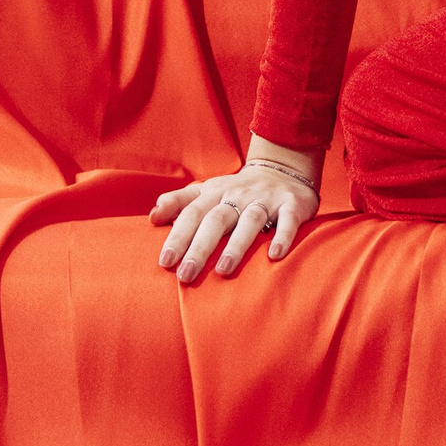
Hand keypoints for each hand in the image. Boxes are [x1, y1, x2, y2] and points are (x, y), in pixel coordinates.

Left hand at [150, 148, 320, 283]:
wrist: (283, 170)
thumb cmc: (237, 190)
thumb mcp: (207, 191)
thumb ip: (179, 202)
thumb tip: (153, 216)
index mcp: (215, 192)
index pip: (192, 214)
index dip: (178, 236)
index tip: (165, 262)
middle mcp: (239, 195)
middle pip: (216, 220)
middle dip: (200, 247)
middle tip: (186, 275)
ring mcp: (266, 199)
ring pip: (250, 221)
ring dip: (236, 245)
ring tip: (223, 270)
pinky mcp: (292, 204)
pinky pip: (288, 220)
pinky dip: (283, 236)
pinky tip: (275, 256)